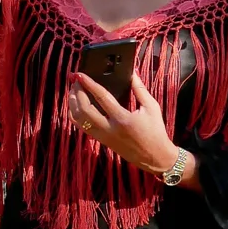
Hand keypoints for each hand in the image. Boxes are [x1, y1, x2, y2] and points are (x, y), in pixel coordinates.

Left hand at [67, 72, 185, 178]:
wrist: (154, 157)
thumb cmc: (155, 131)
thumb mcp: (151, 107)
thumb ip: (139, 89)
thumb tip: (131, 72)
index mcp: (123, 119)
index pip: (102, 97)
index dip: (89, 84)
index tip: (79, 74)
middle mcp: (110, 128)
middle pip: (84, 109)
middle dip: (77, 93)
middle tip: (75, 81)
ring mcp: (103, 136)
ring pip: (79, 120)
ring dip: (72, 103)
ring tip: (73, 90)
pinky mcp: (100, 140)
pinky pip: (81, 127)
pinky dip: (74, 115)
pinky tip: (74, 105)